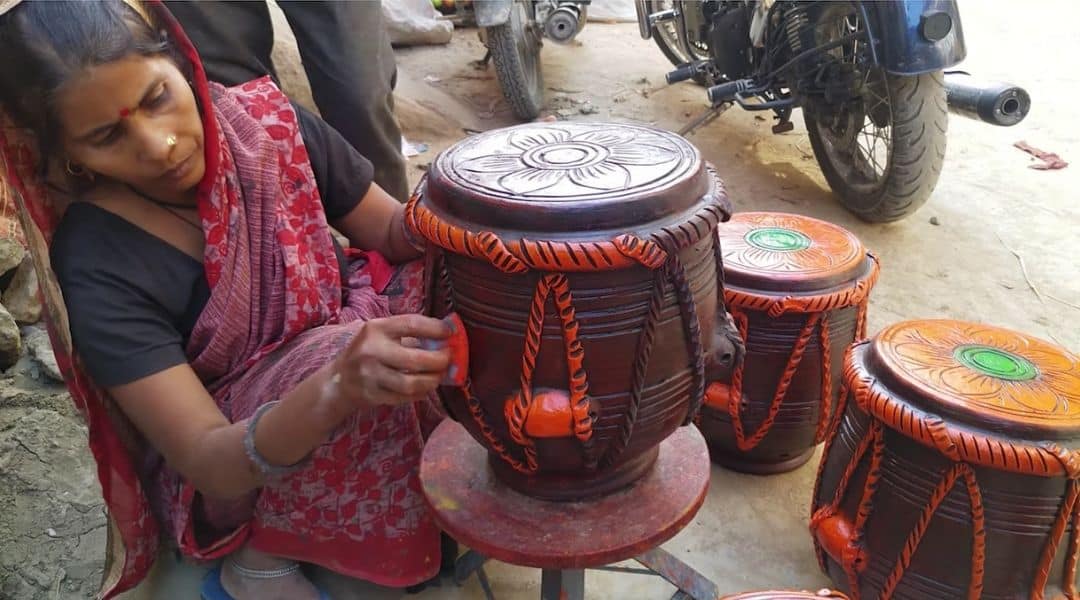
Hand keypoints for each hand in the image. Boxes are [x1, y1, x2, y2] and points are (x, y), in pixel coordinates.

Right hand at [334, 314, 452, 409]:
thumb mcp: (382, 334)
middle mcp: (371, 351)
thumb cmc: (369, 351)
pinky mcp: (372, 395)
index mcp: (376, 328)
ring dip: (432, 380)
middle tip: (448, 360)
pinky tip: (425, 387)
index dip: (435, 328)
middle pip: (415, 359)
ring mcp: (370, 375)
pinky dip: (420, 393)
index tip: (450, 332)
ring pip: (411, 383)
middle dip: (439, 361)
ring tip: (439, 376)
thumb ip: (410, 334)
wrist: (339, 379)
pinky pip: (404, 397)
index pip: (412, 324)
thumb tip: (448, 335)